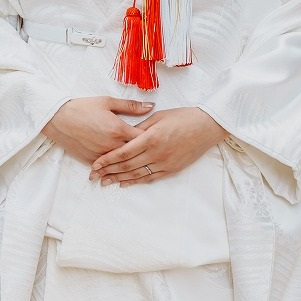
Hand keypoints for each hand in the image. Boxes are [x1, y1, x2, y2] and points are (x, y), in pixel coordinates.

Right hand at [44, 96, 153, 166]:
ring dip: (131, 163)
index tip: (159, 138)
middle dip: (145, 153)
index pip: (144, 138)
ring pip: (122, 164)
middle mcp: (112, 145)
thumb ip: (131, 106)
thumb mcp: (107, 102)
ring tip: (141, 164)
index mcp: (118, 129)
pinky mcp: (91, 161)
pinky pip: (107, 168)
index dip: (153, 138)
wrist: (58, 118)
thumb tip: (151, 106)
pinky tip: (121, 170)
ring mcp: (102, 155)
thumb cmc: (83, 107)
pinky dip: (114, 168)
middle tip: (154, 152)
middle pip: (135, 153)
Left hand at [90, 107, 224, 185]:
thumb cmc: (182, 117)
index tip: (95, 164)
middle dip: (108, 171)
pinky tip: (125, 183)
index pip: (123, 152)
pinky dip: (136, 181)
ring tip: (105, 182)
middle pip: (127, 166)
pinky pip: (150, 178)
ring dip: (119, 179)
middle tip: (94, 177)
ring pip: (137, 174)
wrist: (206, 127)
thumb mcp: (158, 117)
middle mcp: (156, 153)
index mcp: (150, 138)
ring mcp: (164, 163)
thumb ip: (139, 127)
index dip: (107, 160)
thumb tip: (123, 134)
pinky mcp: (171, 169)